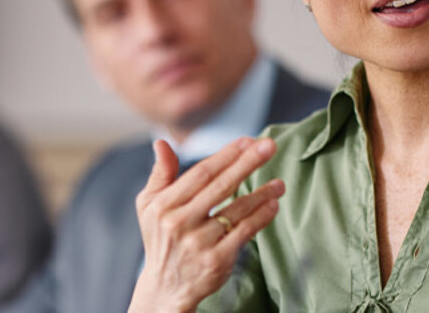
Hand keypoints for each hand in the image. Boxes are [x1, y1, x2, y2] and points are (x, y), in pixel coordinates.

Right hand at [127, 137, 283, 312]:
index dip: (226, 155)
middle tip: (270, 146)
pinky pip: (244, 233)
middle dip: (247, 163)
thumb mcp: (149, 207)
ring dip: (261, 193)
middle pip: (220, 186)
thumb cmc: (161, 240)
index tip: (247, 141)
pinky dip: (260, 217)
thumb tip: (161, 142)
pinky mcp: (216, 261)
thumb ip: (160, 174)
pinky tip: (273, 205)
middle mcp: (179, 223)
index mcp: (163, 206)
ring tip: (280, 183)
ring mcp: (198, 243)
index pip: (200, 174)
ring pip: (236, 210)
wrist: (165, 289)